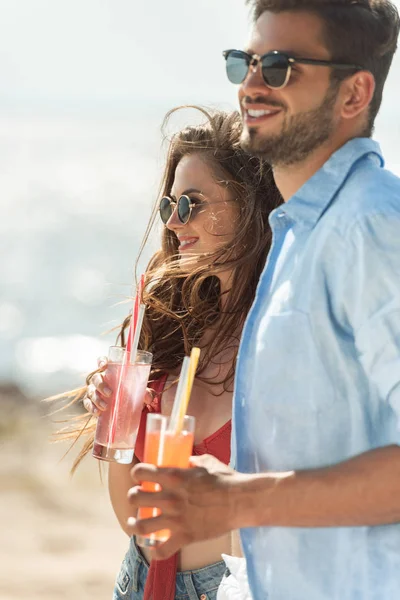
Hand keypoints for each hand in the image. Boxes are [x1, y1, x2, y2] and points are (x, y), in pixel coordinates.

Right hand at [83, 357, 154, 414]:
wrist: (125, 406)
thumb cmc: (131, 393)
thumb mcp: (139, 391)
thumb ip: (146, 392)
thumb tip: (148, 398)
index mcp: (111, 371)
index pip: (103, 361)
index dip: (101, 361)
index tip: (104, 366)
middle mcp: (101, 379)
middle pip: (96, 378)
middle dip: (101, 385)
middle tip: (110, 393)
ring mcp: (95, 390)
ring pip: (91, 391)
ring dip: (97, 399)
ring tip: (105, 407)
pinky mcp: (91, 401)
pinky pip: (87, 402)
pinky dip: (91, 407)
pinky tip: (97, 413)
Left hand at [127, 454, 244, 559]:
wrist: (241, 501)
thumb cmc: (226, 479)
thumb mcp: (206, 462)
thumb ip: (192, 461)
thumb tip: (186, 461)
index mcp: (174, 476)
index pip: (141, 472)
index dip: (137, 473)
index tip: (140, 477)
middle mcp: (170, 497)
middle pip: (135, 497)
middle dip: (133, 496)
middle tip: (138, 497)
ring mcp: (176, 519)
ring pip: (141, 525)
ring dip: (135, 524)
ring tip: (135, 523)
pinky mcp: (185, 537)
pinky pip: (162, 551)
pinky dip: (156, 551)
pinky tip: (155, 547)